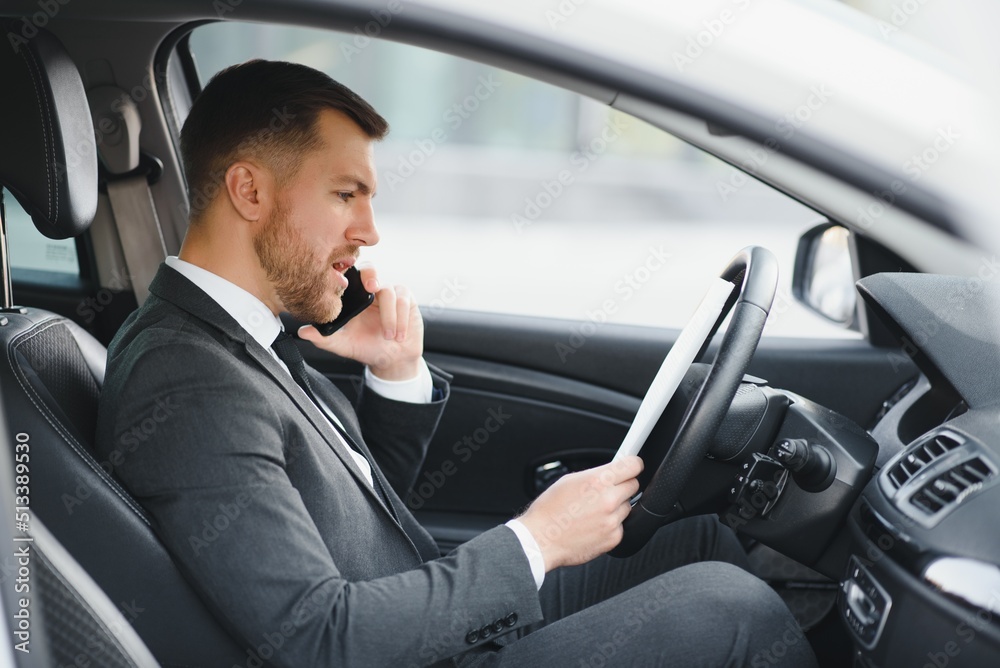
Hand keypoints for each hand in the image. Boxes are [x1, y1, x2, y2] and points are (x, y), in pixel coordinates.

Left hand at [298, 264, 423, 380]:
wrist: (392, 360)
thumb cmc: (366, 348)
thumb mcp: (343, 345)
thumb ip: (324, 338)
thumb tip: (303, 332)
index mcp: (352, 297)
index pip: (348, 275)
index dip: (346, 271)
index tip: (345, 282)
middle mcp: (370, 291)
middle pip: (369, 268)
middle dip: (370, 275)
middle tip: (372, 288)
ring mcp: (389, 292)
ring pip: (389, 291)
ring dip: (389, 316)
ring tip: (388, 336)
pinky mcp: (406, 299)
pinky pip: (404, 300)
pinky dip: (401, 319)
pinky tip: (399, 335)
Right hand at [517, 456, 642, 570]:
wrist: (541, 540)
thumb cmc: (549, 510)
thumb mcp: (569, 480)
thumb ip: (596, 475)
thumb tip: (611, 472)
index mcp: (598, 481)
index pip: (633, 466)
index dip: (633, 464)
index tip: (632, 466)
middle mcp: (609, 500)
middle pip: (634, 485)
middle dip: (623, 485)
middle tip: (607, 490)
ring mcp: (612, 521)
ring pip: (627, 506)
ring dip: (616, 506)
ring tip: (594, 511)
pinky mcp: (614, 538)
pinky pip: (621, 525)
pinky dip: (611, 524)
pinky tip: (593, 524)